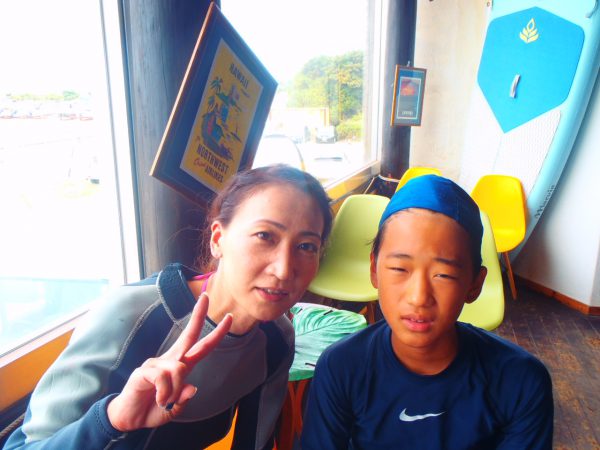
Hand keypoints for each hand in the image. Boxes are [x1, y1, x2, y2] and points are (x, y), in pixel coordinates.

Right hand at [107, 293, 231, 430]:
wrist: (129, 419)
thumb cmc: (152, 409)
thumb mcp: (174, 408)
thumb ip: (184, 398)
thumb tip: (192, 388)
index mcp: (180, 366)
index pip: (201, 347)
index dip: (216, 334)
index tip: (229, 318)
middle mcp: (169, 360)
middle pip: (188, 334)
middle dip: (198, 315)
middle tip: (206, 296)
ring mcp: (156, 364)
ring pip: (179, 368)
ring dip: (175, 390)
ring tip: (165, 401)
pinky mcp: (144, 371)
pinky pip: (163, 378)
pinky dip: (165, 393)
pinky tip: (158, 399)